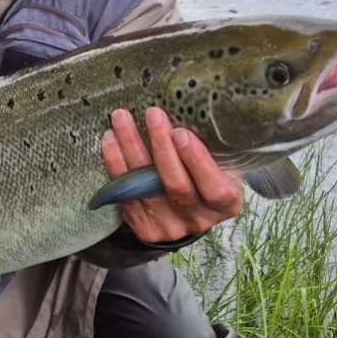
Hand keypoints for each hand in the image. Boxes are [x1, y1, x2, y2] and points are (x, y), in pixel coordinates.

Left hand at [101, 107, 242, 243]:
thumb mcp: (221, 165)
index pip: (215, 189)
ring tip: (121, 118)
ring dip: (130, 149)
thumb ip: (210, 149)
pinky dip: (115, 164)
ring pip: (145, 188)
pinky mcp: (143, 227)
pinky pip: (124, 194)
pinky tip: (110, 140)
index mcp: (226, 205)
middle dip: (161, 147)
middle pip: (176, 186)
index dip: (198, 161)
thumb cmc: (206, 176)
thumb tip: (186, 110)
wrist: (186, 210)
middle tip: (152, 115)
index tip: (181, 132)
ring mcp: (168, 226)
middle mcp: (198, 219)